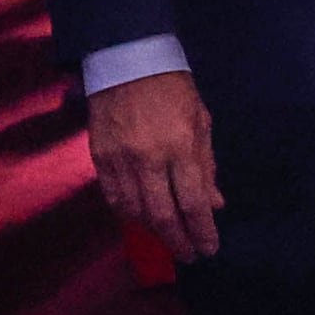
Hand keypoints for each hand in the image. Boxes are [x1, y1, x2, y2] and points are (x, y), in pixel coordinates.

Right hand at [86, 70, 222, 258]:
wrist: (126, 59)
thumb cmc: (172, 89)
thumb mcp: (200, 121)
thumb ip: (206, 165)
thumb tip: (215, 204)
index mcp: (180, 146)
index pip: (193, 203)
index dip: (202, 232)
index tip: (209, 249)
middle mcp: (149, 158)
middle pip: (163, 215)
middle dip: (179, 241)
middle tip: (189, 255)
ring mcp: (120, 159)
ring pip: (135, 212)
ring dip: (154, 231)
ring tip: (169, 237)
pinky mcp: (99, 157)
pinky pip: (113, 198)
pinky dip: (128, 214)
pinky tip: (140, 218)